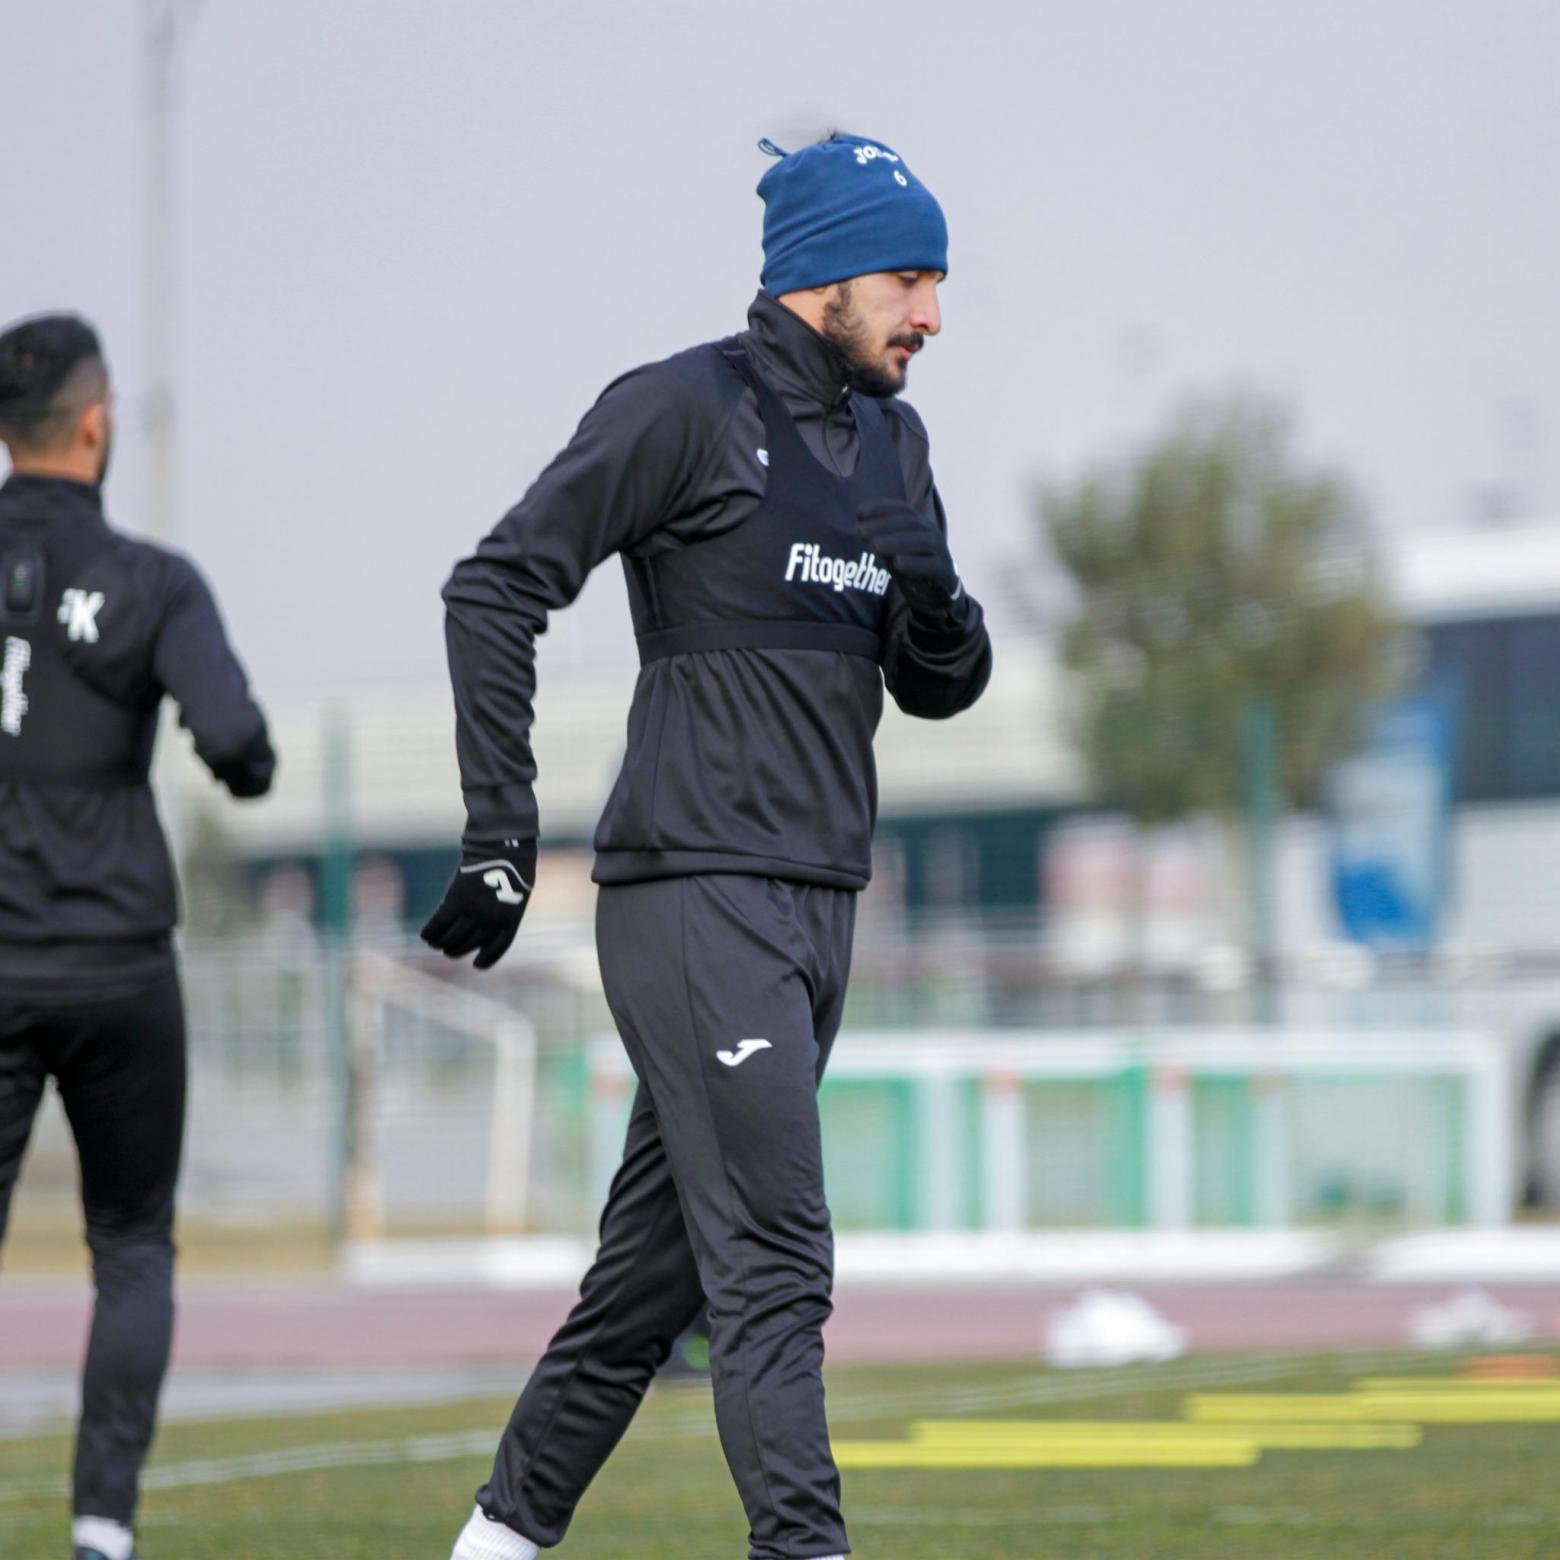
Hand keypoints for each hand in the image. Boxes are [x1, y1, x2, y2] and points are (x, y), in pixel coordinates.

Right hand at [420, 838, 536, 969]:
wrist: (503, 846)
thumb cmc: (512, 863)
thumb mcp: (516, 891)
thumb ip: (502, 910)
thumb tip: (483, 924)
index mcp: (511, 921)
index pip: (498, 948)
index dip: (486, 958)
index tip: (476, 965)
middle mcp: (493, 921)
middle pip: (469, 944)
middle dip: (457, 950)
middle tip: (448, 950)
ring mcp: (474, 912)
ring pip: (451, 938)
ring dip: (441, 944)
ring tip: (436, 944)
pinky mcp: (457, 901)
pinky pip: (438, 924)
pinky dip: (430, 932)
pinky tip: (426, 936)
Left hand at [855, 499, 961, 616]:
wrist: (936, 594)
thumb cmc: (911, 567)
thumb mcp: (893, 551)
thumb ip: (880, 539)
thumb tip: (860, 527)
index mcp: (920, 524)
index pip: (902, 510)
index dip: (881, 508)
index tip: (858, 512)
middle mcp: (931, 534)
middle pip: (910, 523)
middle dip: (884, 525)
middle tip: (861, 531)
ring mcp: (941, 552)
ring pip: (923, 542)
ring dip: (897, 541)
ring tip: (875, 545)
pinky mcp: (944, 573)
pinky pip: (932, 566)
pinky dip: (914, 563)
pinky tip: (897, 564)